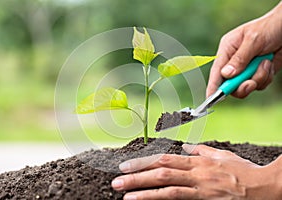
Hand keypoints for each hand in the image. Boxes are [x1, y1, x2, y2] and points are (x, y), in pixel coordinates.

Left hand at [112, 144, 281, 199]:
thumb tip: (187, 147)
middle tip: (117, 179)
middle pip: (160, 171)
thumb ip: (202, 151)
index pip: (164, 158)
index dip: (144, 161)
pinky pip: (179, 199)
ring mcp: (200, 187)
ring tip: (124, 193)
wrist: (264, 186)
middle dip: (136, 175)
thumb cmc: (243, 170)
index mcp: (197, 161)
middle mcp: (195, 172)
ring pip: (166, 187)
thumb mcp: (221, 155)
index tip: (127, 164)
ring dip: (143, 190)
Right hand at [207, 2, 281, 97]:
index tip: (210, 98)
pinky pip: (259, 85)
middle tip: (250, 82)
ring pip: (246, 86)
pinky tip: (270, 64)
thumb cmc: (270, 27)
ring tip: (266, 63)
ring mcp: (246, 69)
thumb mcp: (253, 40)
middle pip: (230, 84)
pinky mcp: (258, 73)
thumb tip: (225, 74)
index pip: (216, 71)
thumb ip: (239, 58)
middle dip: (241, 85)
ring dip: (258, 78)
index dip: (213, 86)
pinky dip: (266, 77)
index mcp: (227, 49)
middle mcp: (234, 61)